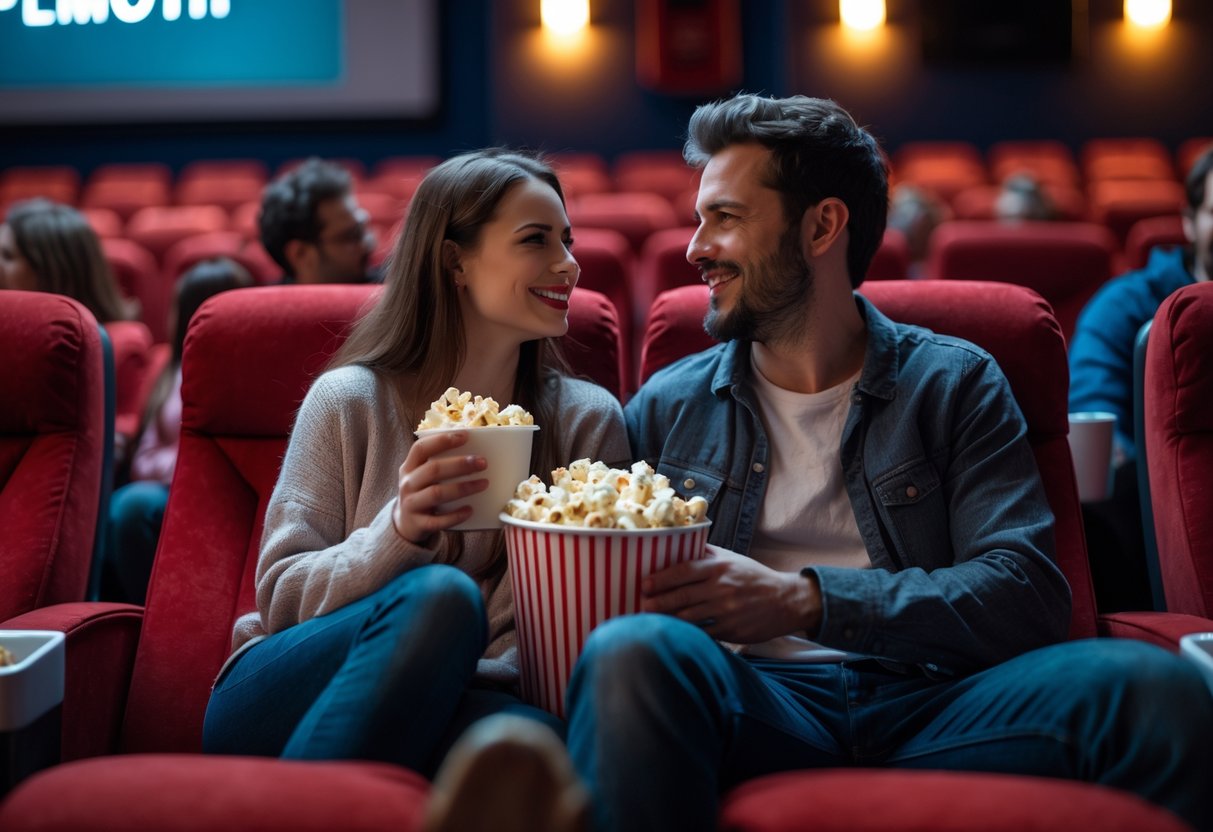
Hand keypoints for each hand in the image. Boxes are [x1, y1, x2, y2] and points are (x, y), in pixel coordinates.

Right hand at [392, 430, 488, 543]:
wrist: (405, 524)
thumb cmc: (422, 493)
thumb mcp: (423, 477)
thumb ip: (440, 464)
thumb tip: (474, 452)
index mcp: (409, 467)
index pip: (421, 448)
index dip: (442, 440)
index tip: (465, 436)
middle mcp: (407, 484)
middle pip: (433, 470)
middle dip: (460, 464)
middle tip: (482, 462)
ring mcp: (411, 504)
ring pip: (437, 493)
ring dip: (462, 487)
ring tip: (483, 484)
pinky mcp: (418, 524)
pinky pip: (438, 521)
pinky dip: (455, 515)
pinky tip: (470, 510)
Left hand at [640, 545, 822, 643]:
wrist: (785, 600)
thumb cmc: (753, 577)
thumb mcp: (732, 559)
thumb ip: (706, 554)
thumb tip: (678, 543)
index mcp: (720, 568)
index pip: (685, 570)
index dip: (663, 578)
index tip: (645, 583)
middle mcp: (722, 588)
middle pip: (683, 596)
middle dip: (659, 601)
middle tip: (641, 605)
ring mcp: (726, 611)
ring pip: (690, 617)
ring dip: (668, 619)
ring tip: (650, 619)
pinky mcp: (731, 630)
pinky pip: (703, 632)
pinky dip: (688, 633)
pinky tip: (675, 632)